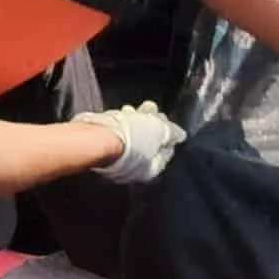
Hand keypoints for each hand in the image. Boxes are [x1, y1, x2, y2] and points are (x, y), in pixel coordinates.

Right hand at [72, 102, 186, 184]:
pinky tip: (123, 112)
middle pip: (148, 143)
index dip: (168, 134)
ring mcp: (117, 160)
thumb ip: (171, 132)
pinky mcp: (103, 149)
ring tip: (136, 109)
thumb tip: (181, 135)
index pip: (166, 152)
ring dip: (137, 120)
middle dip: (151, 124)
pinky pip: (117, 134)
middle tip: (151, 109)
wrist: (97, 137)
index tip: (166, 119)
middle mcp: (135, 169)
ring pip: (132, 137)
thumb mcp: (160, 131)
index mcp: (151, 169)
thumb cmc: (133, 137)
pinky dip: (122, 122)